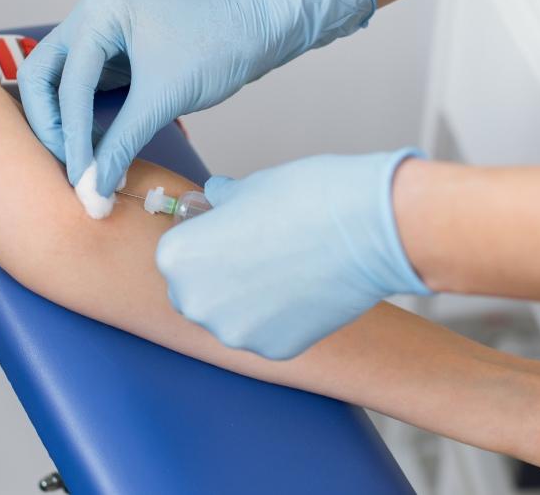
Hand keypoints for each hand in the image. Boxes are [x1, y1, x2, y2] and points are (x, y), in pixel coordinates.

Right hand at [17, 0, 376, 195]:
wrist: (255, 34)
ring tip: (82, 165)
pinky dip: (82, 122)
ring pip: (56, 87)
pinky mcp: (111, 59)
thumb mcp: (165, 100)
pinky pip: (80, 93)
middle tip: (71, 168)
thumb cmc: (216, 50)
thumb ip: (122, 144)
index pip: (69, 84)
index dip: (73, 137)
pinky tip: (95, 151)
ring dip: (64, 126)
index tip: (80, 179)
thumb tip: (92, 190)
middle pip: (41, 80)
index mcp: (98, 14)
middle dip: (53, 127)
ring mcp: (97, 38)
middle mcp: (88, 19)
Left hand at [156, 149, 428, 359]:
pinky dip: (280, 319)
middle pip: (196, 295)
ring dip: (248, 303)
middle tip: (255, 256)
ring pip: (231, 320)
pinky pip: (266, 335)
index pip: (175, 257)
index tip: (226, 235)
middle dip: (217, 279)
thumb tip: (219, 199)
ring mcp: (235, 333)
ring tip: (285, 271)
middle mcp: (196, 302)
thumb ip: (223, 204)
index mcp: (177, 258)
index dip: (203, 244)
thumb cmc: (304, 198)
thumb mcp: (247, 188)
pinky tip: (303, 291)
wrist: (364, 227)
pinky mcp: (273, 351)